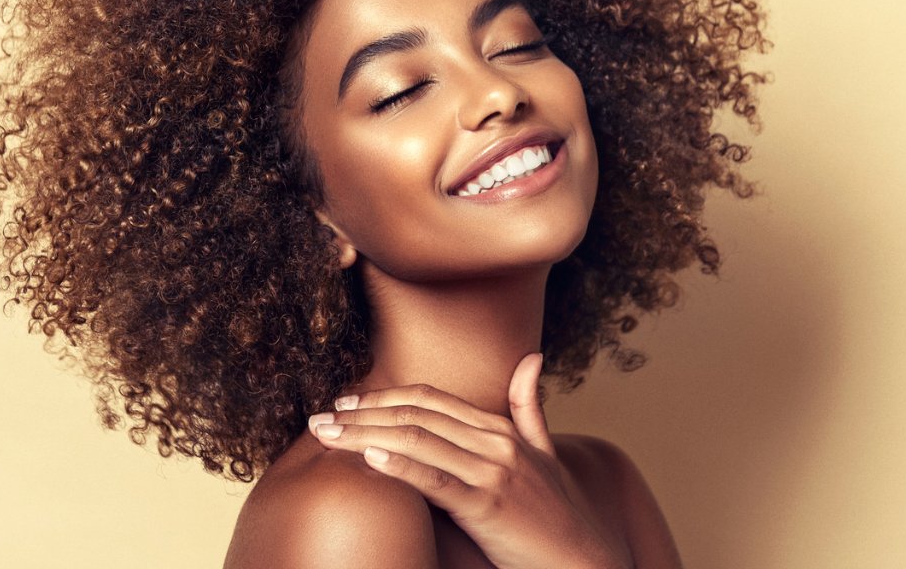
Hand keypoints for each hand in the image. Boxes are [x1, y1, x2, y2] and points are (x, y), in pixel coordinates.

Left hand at [306, 353, 628, 568]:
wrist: (585, 559)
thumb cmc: (559, 513)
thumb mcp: (545, 453)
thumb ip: (528, 407)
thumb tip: (531, 357)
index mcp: (499, 428)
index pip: (430, 400)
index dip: (384, 397)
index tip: (346, 401)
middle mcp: (495, 442)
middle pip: (416, 415)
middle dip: (362, 413)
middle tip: (320, 418)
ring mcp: (493, 471)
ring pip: (417, 440)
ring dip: (364, 434)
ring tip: (326, 436)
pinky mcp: (489, 504)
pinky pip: (437, 479)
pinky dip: (401, 464)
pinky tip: (368, 457)